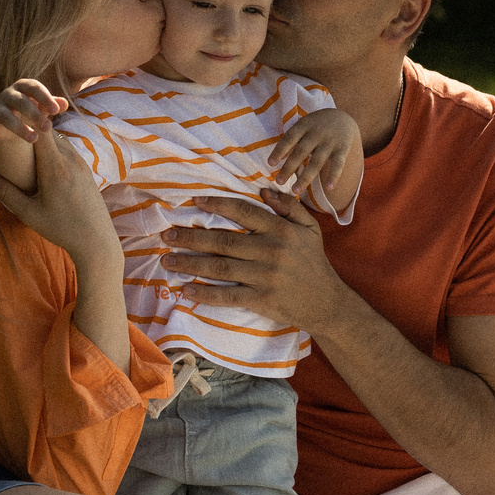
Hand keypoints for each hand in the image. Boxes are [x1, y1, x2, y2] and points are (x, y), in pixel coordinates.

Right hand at [0, 78, 67, 148]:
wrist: (12, 119)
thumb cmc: (32, 109)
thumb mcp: (43, 106)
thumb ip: (53, 104)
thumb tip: (64, 104)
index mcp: (23, 86)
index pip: (34, 88)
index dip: (45, 98)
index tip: (56, 110)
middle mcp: (8, 94)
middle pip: (21, 102)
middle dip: (35, 114)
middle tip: (48, 127)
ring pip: (6, 117)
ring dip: (20, 128)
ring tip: (34, 139)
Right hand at [0, 128, 119, 270]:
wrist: (96, 240)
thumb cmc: (60, 229)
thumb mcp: (27, 212)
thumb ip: (3, 192)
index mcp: (54, 167)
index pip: (39, 129)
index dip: (24, 119)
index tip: (9, 117)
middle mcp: (70, 159)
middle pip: (48, 130)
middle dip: (29, 126)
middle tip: (10, 125)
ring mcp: (80, 162)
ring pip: (58, 138)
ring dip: (42, 137)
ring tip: (23, 140)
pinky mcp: (85, 168)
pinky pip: (67, 148)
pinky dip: (53, 147)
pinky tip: (41, 156)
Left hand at [164, 190, 347, 330]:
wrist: (327, 303)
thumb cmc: (314, 262)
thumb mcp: (310, 228)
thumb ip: (289, 206)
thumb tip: (264, 191)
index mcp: (281, 230)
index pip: (244, 212)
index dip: (217, 205)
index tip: (195, 202)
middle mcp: (271, 251)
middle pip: (224, 241)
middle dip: (192, 237)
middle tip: (167, 235)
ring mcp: (265, 277)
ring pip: (221, 267)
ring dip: (190, 263)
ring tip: (168, 260)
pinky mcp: (261, 299)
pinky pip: (228, 295)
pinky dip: (206, 293)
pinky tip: (186, 289)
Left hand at [267, 108, 358, 200]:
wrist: (344, 117)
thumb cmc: (318, 125)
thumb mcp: (304, 126)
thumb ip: (292, 141)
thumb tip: (276, 160)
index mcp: (304, 125)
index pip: (289, 138)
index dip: (279, 150)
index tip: (270, 164)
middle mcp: (316, 133)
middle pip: (300, 152)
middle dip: (289, 167)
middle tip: (279, 182)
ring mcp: (330, 141)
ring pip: (317, 161)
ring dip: (306, 177)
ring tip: (296, 190)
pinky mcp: (343, 148)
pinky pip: (338, 164)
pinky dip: (334, 176)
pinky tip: (329, 188)